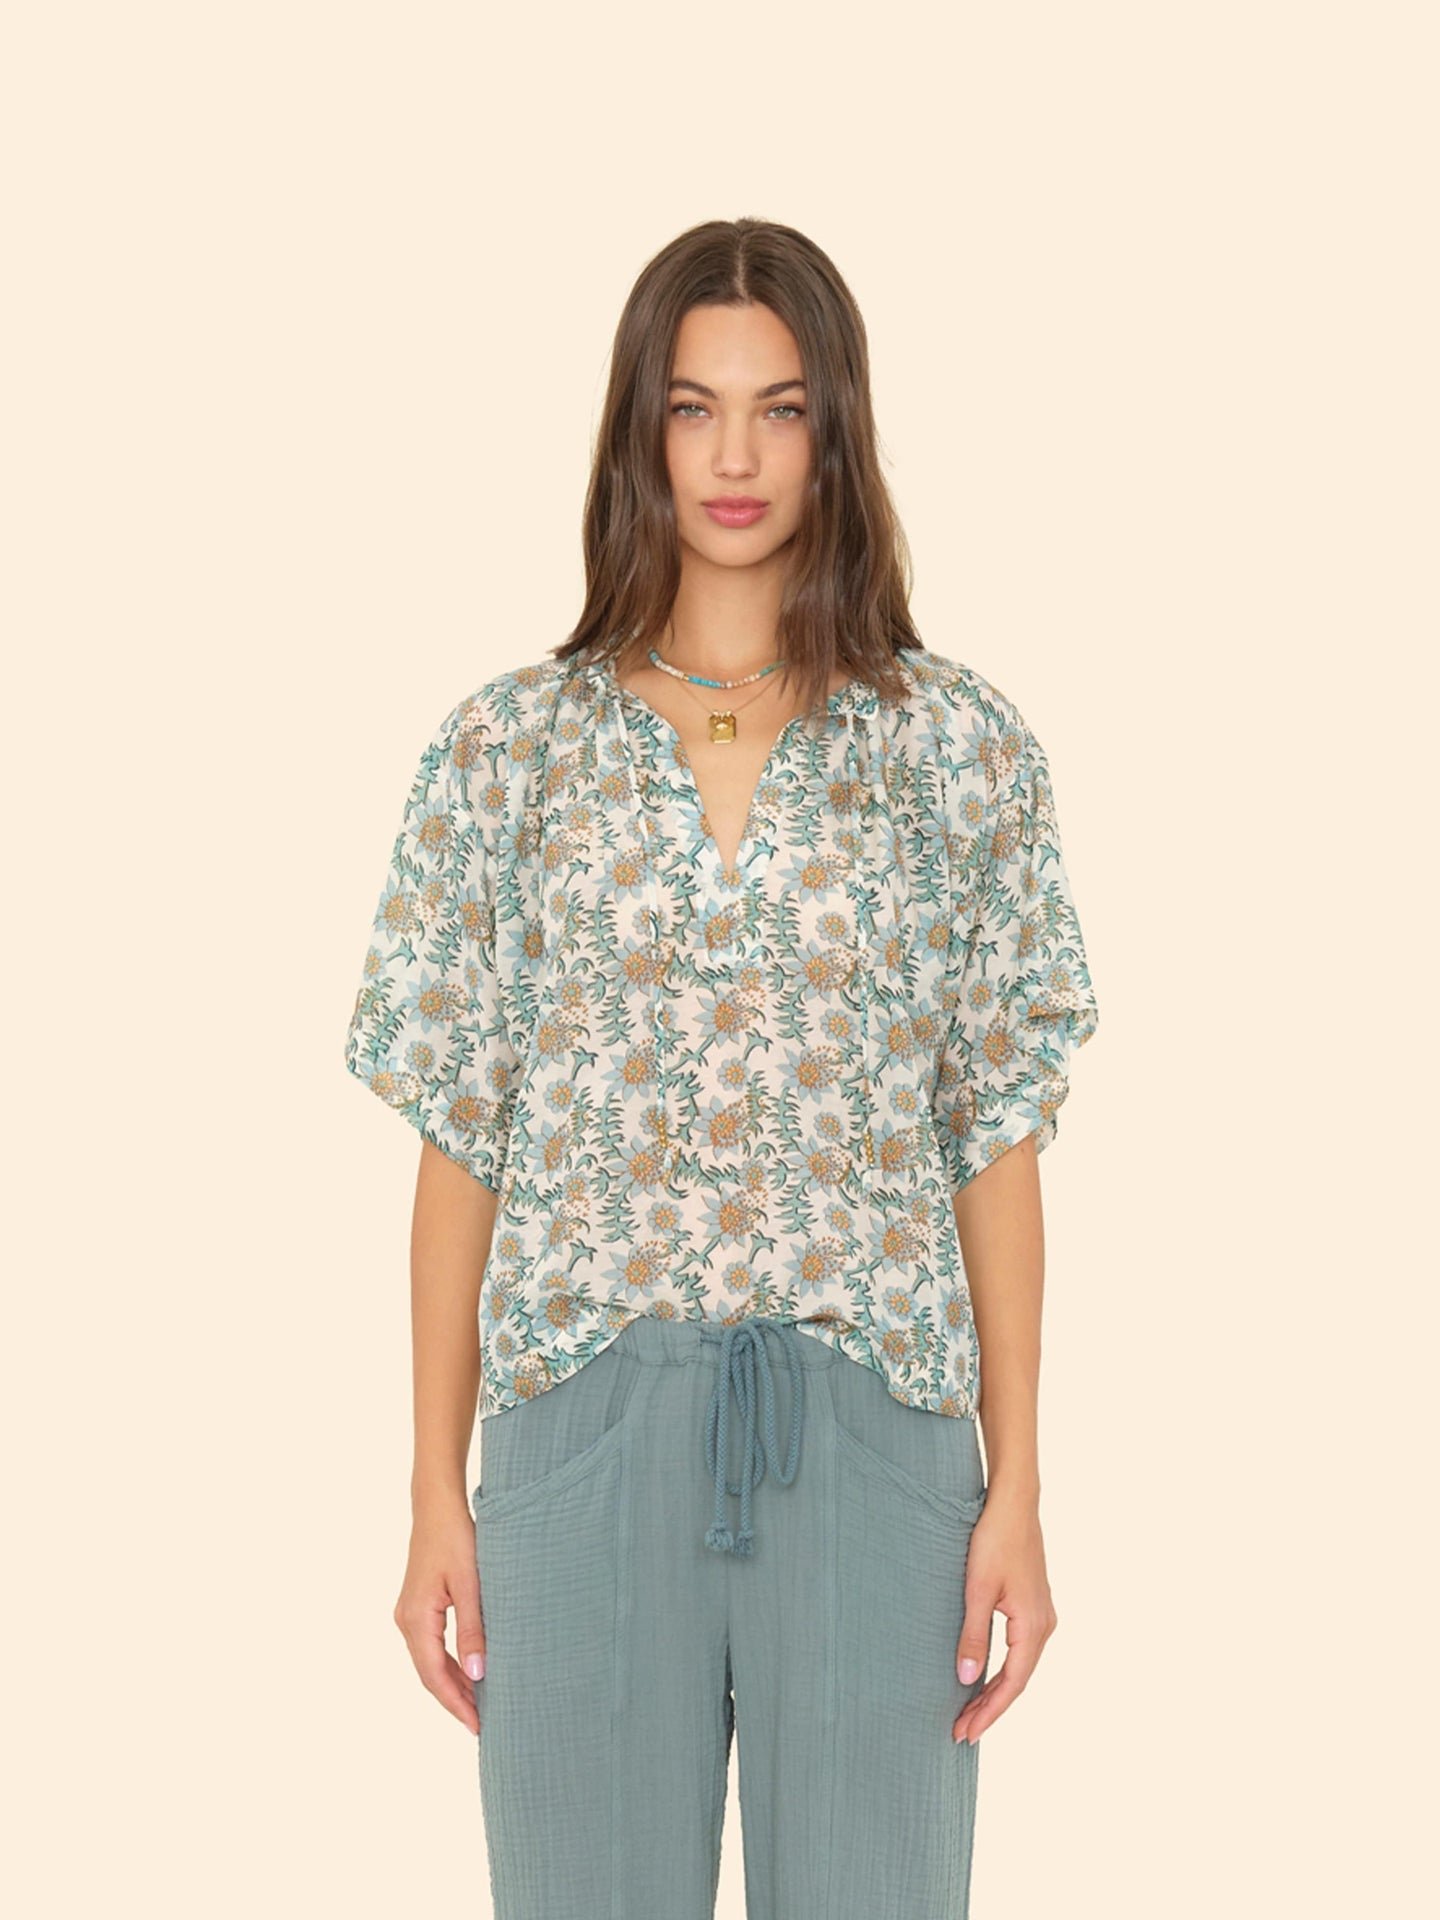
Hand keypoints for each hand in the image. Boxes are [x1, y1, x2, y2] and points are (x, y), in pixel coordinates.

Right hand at [393, 1503, 486, 1734]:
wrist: (437, 1505)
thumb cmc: (456, 1538)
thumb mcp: (471, 1585)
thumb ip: (473, 1631)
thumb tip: (479, 1676)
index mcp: (416, 1619)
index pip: (435, 1676)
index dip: (456, 1704)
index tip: (478, 1726)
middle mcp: (406, 1620)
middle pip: (430, 1673)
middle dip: (455, 1700)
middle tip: (484, 1723)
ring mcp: (409, 1613)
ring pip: (430, 1661)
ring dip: (453, 1683)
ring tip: (480, 1704)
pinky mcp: (418, 1605)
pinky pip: (431, 1645)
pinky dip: (450, 1663)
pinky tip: (469, 1671)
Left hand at [952, 1485, 1057, 1744]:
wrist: (1013, 1504)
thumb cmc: (994, 1541)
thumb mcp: (977, 1590)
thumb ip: (973, 1636)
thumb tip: (967, 1680)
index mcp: (1033, 1627)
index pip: (1011, 1685)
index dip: (988, 1712)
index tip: (965, 1733)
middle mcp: (1044, 1626)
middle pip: (1017, 1681)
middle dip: (989, 1708)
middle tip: (960, 1731)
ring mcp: (1041, 1615)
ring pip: (1019, 1667)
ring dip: (995, 1691)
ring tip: (968, 1713)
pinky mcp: (1033, 1605)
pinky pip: (1019, 1650)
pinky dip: (1001, 1670)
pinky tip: (984, 1677)